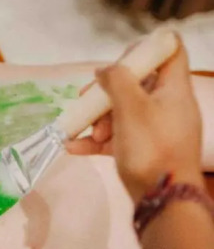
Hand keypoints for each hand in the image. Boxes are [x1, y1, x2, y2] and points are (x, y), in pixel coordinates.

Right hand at [65, 45, 204, 201]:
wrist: (163, 200)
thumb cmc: (151, 147)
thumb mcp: (131, 107)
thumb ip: (116, 80)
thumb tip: (104, 70)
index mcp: (174, 89)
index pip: (170, 51)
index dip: (146, 48)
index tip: (120, 60)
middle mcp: (168, 105)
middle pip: (136, 82)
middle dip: (106, 90)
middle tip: (88, 99)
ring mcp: (156, 129)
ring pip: (122, 110)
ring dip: (99, 118)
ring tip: (88, 133)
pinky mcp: (143, 150)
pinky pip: (117, 136)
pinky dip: (97, 139)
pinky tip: (74, 146)